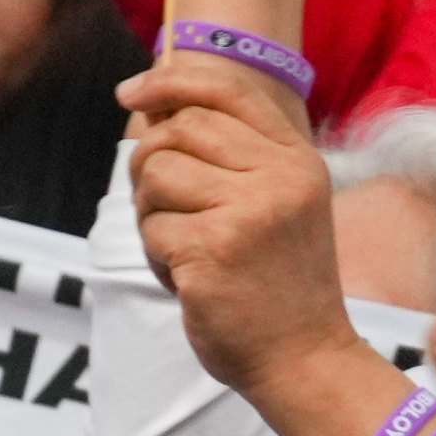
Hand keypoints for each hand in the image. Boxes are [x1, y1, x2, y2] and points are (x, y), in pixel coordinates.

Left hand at [122, 51, 357, 395]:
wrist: (304, 355)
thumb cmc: (280, 281)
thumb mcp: (279, 204)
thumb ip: (233, 156)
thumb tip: (156, 109)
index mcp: (297, 159)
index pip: (229, 90)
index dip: (171, 81)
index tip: (131, 90)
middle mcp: (279, 176)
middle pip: (180, 129)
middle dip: (150, 161)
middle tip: (161, 203)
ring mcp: (248, 211)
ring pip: (156, 175)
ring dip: (151, 214)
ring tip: (183, 247)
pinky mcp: (213, 249)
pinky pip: (151, 229)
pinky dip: (157, 256)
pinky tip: (187, 278)